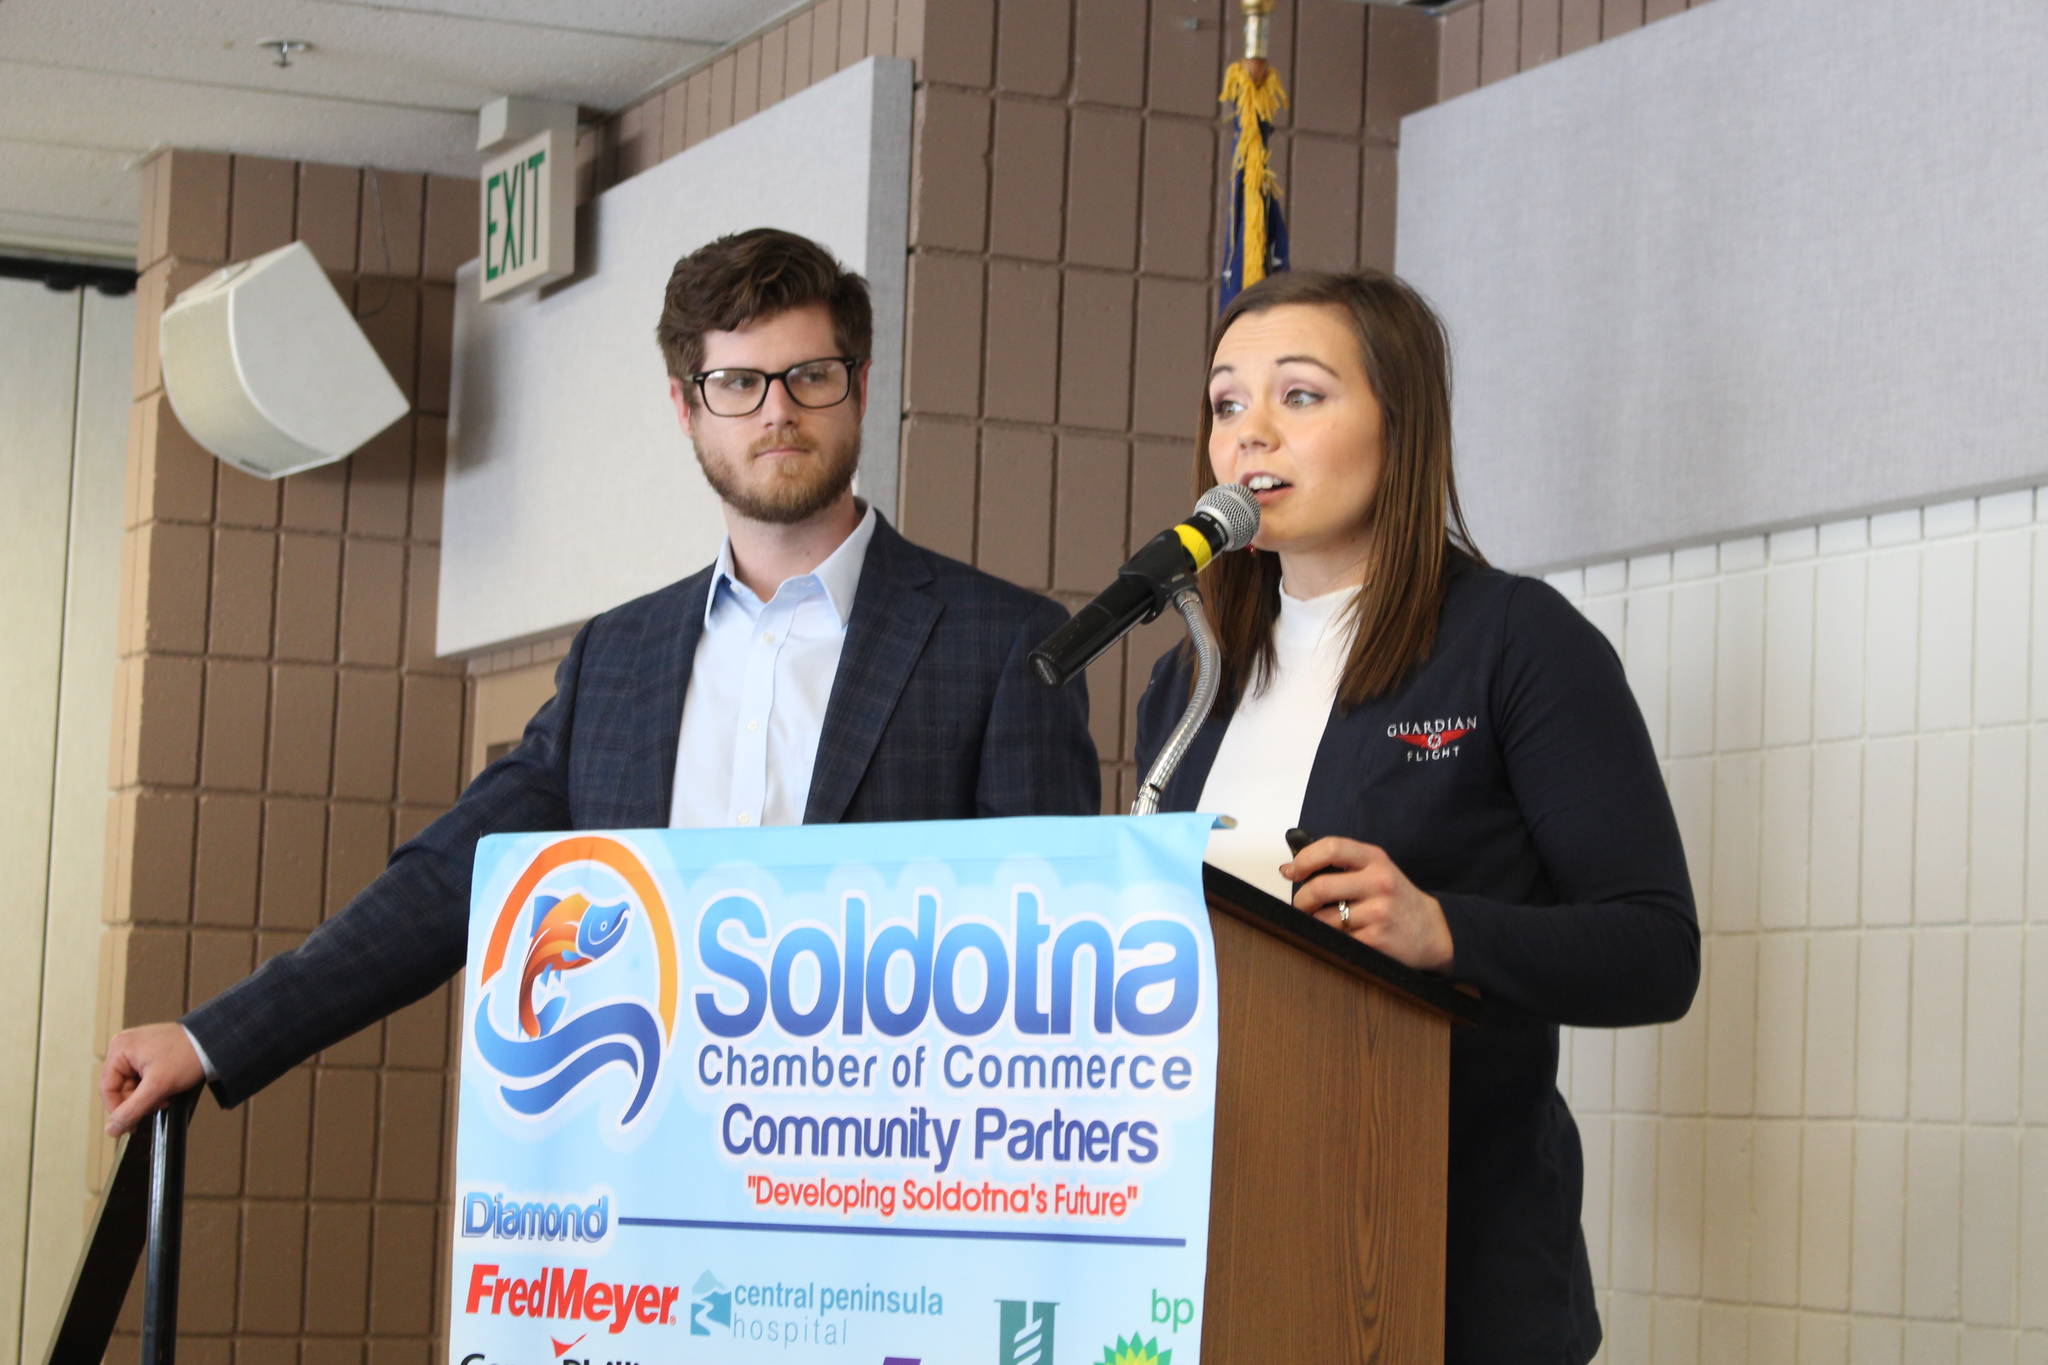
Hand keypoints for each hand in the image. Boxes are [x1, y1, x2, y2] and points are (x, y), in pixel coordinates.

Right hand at [100, 1022, 203, 1135]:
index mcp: (120, 1048)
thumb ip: (132, 1110)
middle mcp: (125, 1046)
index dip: (118, 1109)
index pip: (107, 1088)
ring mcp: (137, 1049)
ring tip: (165, 1095)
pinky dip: (153, 1088)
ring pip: (133, 1085)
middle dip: (138, 1101)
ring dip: (148, 1096)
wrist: (215, 1044)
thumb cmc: (189, 1056)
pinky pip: (143, 1078)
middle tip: (158, 1105)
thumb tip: (111, 1129)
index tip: (130, 1124)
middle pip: (120, 1087)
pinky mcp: (149, 1054)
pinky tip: (167, 1088)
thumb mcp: (158, 1087)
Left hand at [1280, 836, 1454, 972]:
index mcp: (1375, 859)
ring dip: (1315, 925)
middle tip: (1301, 907)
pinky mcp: (1377, 940)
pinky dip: (1332, 941)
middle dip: (1300, 901)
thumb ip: (1341, 865)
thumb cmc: (1396, 899)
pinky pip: (1337, 940)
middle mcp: (1379, 882)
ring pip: (1324, 919)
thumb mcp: (1376, 870)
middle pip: (1320, 887)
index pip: (1331, 847)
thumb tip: (1290, 868)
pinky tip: (1343, 938)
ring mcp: (1379, 912)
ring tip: (1325, 924)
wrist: (1434, 930)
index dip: (1304, 858)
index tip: (1291, 871)